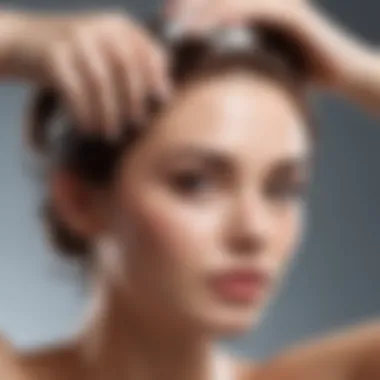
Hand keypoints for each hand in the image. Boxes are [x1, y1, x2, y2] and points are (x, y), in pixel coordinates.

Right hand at [4, 11, 170, 137]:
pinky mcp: (53, 54)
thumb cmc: (78, 56)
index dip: (158, 77)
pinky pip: (74, 90)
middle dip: (133, 100)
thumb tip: (167, 94)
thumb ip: (135, 65)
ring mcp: (75, 38)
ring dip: (107, 113)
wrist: (25, 40)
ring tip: (110, 134)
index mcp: (119, 26)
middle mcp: (100, 27)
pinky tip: (87, 128)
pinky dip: (83, 113)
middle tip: (134, 125)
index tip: (162, 102)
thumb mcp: (107, 51)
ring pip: (100, 82)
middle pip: (126, 67)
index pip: (147, 51)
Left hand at [165, 0, 376, 92]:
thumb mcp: (265, 65)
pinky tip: (212, 21)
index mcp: (258, 12)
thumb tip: (216, 77)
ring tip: (180, 20)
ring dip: (205, 8)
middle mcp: (266, 3)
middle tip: (166, 16)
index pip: (220, 7)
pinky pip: (256, 10)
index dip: (194, 10)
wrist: (339, 71)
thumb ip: (243, 61)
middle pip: (222, 0)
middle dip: (192, 6)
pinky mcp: (291, 15)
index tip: (168, 21)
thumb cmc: (300, 71)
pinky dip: (232, 14)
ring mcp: (279, 6)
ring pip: (234, 2)